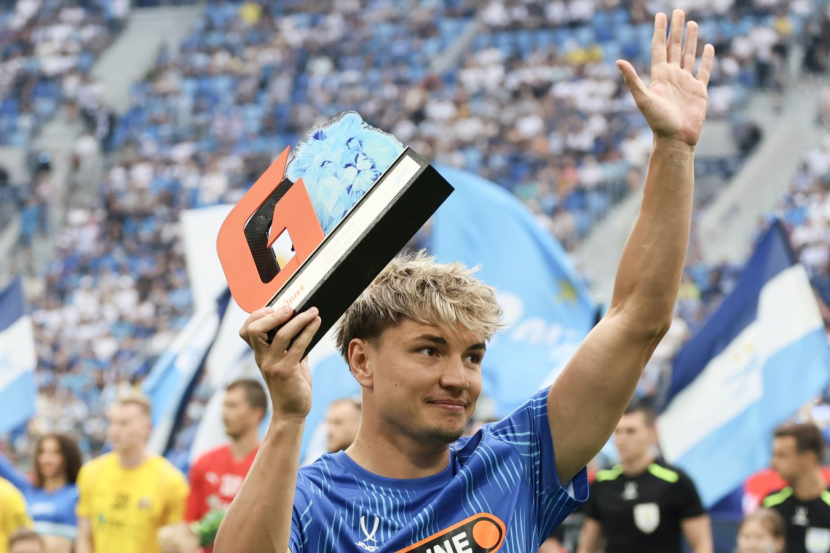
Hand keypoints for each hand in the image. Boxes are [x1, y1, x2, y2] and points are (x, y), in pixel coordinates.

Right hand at [239, 306, 321, 417]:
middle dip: (272, 315)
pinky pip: (298, 346)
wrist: (292, 411)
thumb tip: (305, 321)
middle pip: (255, 329)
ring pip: (280, 335)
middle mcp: (262, 358)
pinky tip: (317, 323)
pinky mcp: (286, 371)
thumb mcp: (288, 360)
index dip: (257, 316)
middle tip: (290, 308)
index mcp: (260, 354)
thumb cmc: (292, 384)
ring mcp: (273, 365)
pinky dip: (308, 331)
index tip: (274, 308)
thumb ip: (291, 344)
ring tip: (312, 311)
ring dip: (298, 319)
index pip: (247, 330)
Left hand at [617, 10, 714, 147]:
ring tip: (692, 24)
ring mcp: (686, 82)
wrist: (675, 139)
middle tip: (679, 11)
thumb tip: (618, 61)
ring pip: (689, 55)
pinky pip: (704, 71)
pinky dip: (706, 59)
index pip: (659, 47)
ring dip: (690, 40)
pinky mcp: (699, 91)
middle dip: (676, 29)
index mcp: (659, 75)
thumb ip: (632, 80)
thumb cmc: (658, 122)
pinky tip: (708, 47)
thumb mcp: (643, 98)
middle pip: (674, 47)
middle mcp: (672, 76)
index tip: (660, 15)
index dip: (660, 31)